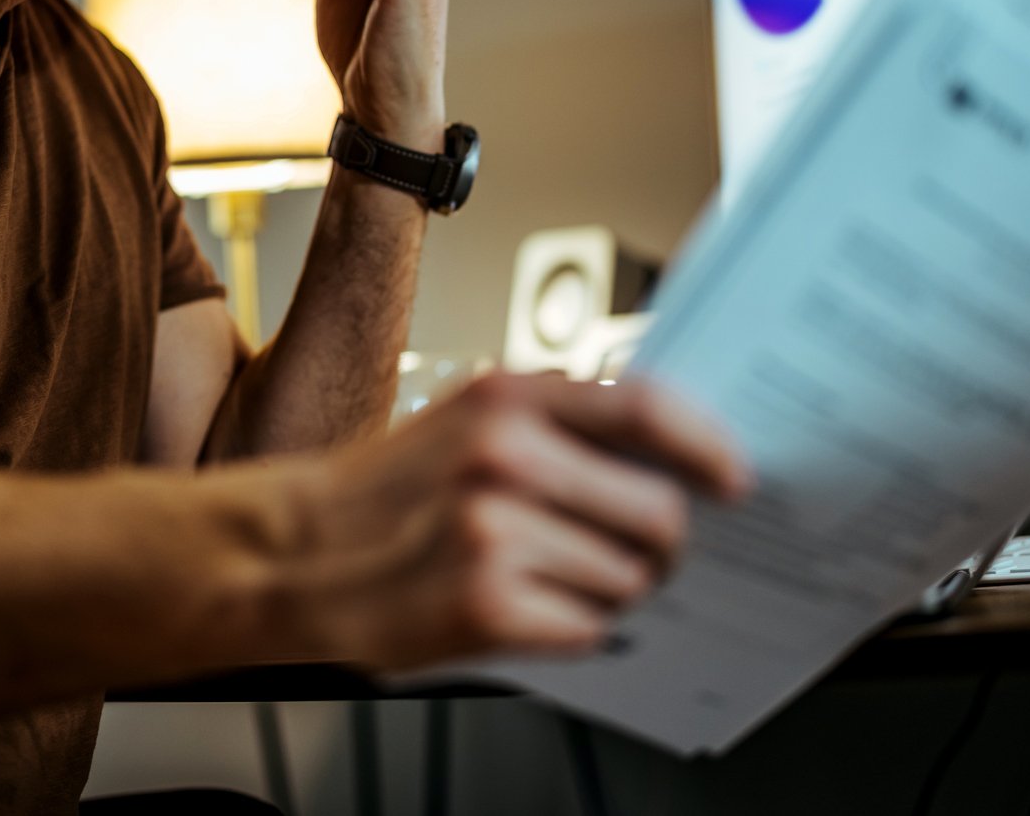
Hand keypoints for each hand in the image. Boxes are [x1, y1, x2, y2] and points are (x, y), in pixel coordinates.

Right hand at [282, 373, 751, 671]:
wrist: (294, 553)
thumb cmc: (389, 492)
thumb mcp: (466, 419)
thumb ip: (557, 421)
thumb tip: (666, 450)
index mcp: (507, 400)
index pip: (647, 408)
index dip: (707, 446)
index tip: (734, 477)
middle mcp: (505, 456)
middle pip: (659, 510)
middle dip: (663, 546)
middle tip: (640, 556)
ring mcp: (497, 531)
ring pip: (629, 579)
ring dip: (611, 592)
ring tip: (552, 580)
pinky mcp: (487, 603)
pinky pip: (590, 628)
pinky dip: (573, 629)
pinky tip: (526, 610)